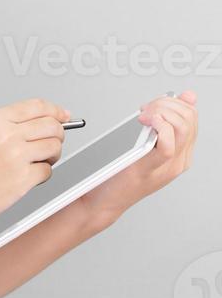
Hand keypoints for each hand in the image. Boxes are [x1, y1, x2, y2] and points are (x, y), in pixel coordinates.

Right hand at [0, 97, 71, 227]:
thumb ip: (12, 125)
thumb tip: (47, 120)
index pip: (37, 106)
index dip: (55, 110)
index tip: (63, 115)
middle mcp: (6, 134)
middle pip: (51, 125)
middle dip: (57, 135)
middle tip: (51, 143)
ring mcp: (16, 155)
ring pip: (54, 147)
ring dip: (51, 156)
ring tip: (37, 162)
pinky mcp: (23, 177)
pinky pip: (48, 170)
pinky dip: (42, 175)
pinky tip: (26, 176)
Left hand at [75, 90, 197, 228]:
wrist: (105, 201)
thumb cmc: (121, 173)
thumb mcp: (148, 143)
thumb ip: (165, 122)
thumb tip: (187, 96)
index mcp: (180, 154)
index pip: (191, 117)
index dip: (173, 102)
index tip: (152, 105)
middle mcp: (178, 161)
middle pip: (188, 119)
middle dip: (166, 103)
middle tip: (145, 109)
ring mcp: (166, 167)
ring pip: (182, 127)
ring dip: (160, 111)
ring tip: (143, 115)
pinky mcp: (149, 170)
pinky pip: (166, 145)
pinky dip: (158, 126)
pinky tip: (145, 122)